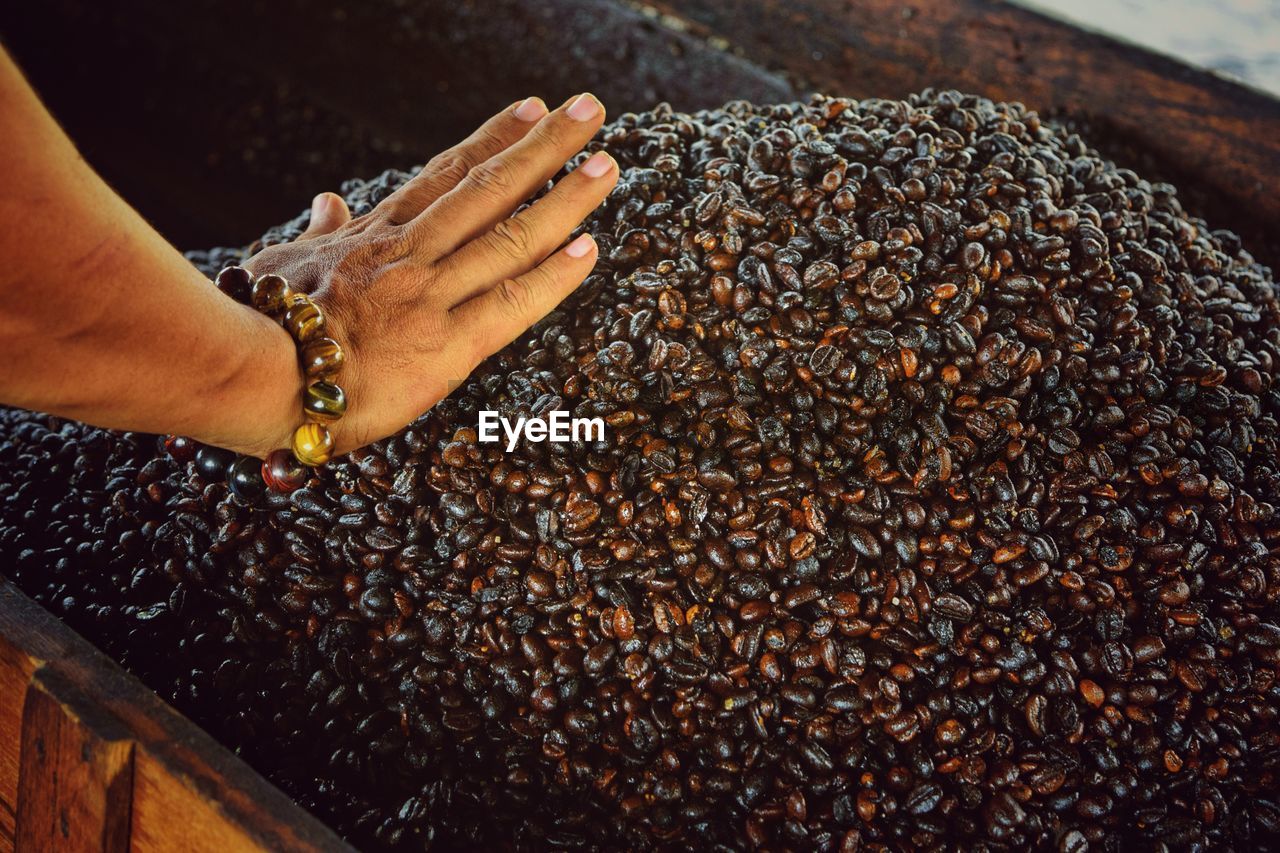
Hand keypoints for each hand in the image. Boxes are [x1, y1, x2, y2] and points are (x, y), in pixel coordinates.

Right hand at [243, 94, 615, 455]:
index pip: (446, 175)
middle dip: (545, 147)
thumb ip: (317, 235)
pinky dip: (553, 276)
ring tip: (608, 164)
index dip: (495, 139)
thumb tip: (327, 202)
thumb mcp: (279, 265)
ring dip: (565, 198)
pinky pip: (510, 304)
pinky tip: (591, 247)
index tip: (533, 110)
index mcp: (374, 237)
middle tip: (591, 112)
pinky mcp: (444, 348)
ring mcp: (430, 297)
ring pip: (510, 237)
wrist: (244, 374)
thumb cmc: (255, 323)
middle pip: (489, 189)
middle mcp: (410, 255)